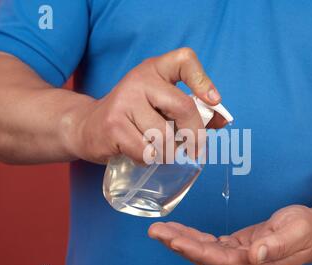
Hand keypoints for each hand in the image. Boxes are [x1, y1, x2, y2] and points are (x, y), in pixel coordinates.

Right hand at [68, 47, 226, 163]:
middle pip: (183, 107)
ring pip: (165, 137)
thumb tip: (222, 120)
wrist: (88, 126)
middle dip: (194, 135)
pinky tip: (140, 152)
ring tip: (156, 148)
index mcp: (155, 69)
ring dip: (168, 152)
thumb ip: (192, 111)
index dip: (203, 80)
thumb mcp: (161, 106)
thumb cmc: (134, 117)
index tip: (214, 101)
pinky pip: (147, 152)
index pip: (184, 59)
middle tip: (195, 149)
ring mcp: (124, 101)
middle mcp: (140, 80)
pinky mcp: (113, 124)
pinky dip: (149, 159)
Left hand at [148, 205, 311, 264]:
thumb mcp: (296, 231)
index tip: (174, 241)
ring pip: (204, 252)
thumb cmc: (308, 229)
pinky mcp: (237, 248)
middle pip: (205, 259)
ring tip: (161, 230)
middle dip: (179, 245)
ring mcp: (239, 259)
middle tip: (156, 231)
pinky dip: (194, 238)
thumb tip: (253, 255)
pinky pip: (210, 245)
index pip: (219, 261)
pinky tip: (180, 231)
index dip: (196, 252)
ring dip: (182, 241)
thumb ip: (275, 246)